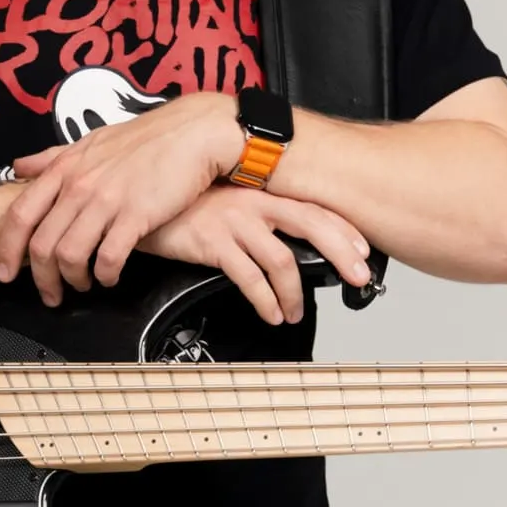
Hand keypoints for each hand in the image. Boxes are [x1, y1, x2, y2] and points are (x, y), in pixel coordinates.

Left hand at [0, 92, 246, 301]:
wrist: (192, 133)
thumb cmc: (145, 139)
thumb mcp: (91, 142)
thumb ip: (52, 158)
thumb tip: (20, 167)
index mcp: (64, 169)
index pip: (20, 214)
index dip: (7, 249)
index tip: (6, 273)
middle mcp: (79, 185)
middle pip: (42, 244)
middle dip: (41, 278)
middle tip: (51, 294)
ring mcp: (107, 200)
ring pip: (70, 255)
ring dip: (73, 280)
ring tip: (85, 286)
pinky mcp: (137, 215)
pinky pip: (109, 257)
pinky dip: (106, 275)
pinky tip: (111, 278)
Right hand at [136, 187, 375, 326]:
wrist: (143, 200)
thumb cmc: (184, 204)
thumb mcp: (227, 204)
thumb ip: (257, 219)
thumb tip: (286, 246)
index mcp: (261, 191)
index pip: (314, 207)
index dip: (343, 229)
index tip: (364, 250)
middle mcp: (253, 202)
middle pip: (312, 224)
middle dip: (341, 253)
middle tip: (359, 278)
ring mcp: (234, 221)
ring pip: (282, 260)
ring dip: (295, 293)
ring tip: (294, 313)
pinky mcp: (213, 242)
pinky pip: (250, 278)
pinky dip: (266, 301)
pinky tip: (270, 314)